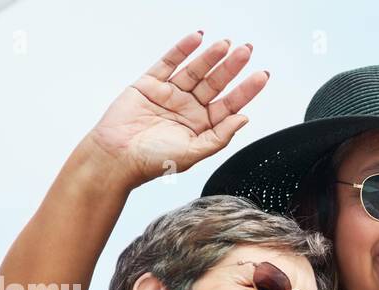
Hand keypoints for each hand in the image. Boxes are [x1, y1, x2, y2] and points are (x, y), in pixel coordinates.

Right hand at [83, 31, 268, 187]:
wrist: (116, 157)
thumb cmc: (152, 161)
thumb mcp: (194, 153)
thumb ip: (220, 136)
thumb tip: (244, 118)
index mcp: (202, 127)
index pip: (230, 105)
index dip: (246, 90)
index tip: (262, 75)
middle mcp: (189, 109)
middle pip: (216, 84)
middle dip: (232, 67)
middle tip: (247, 51)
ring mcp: (170, 95)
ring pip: (195, 70)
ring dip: (211, 56)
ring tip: (226, 44)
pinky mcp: (150, 83)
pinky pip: (169, 62)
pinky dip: (183, 49)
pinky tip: (198, 38)